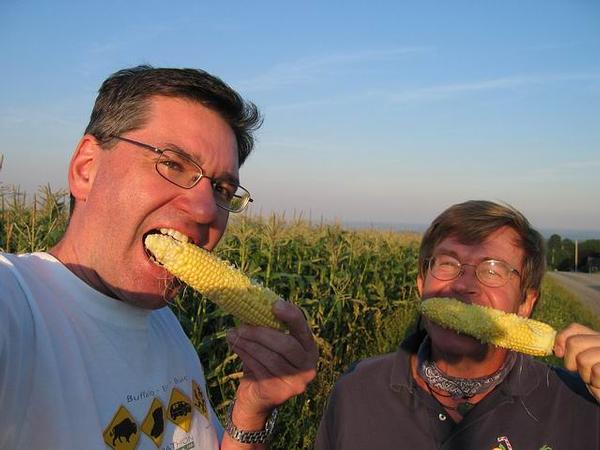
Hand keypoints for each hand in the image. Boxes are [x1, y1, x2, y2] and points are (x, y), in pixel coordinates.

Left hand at [225, 299, 317, 426]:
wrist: (256, 397)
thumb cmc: (265, 362)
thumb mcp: (272, 344)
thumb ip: (270, 327)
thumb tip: (252, 301)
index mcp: (309, 349)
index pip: (303, 329)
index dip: (291, 316)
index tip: (275, 305)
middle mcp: (308, 367)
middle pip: (286, 346)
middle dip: (261, 333)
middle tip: (241, 326)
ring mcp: (294, 383)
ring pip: (270, 358)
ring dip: (249, 344)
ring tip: (234, 334)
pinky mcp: (278, 393)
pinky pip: (260, 369)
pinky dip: (245, 355)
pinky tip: (236, 346)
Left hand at [554, 323, 599, 401]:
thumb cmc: (596, 377)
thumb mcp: (581, 359)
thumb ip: (571, 348)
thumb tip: (556, 349)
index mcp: (596, 337)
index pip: (575, 328)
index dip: (561, 338)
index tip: (559, 353)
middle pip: (573, 343)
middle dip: (571, 361)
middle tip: (582, 370)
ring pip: (582, 359)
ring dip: (584, 374)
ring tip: (593, 377)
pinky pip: (596, 370)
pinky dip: (595, 380)